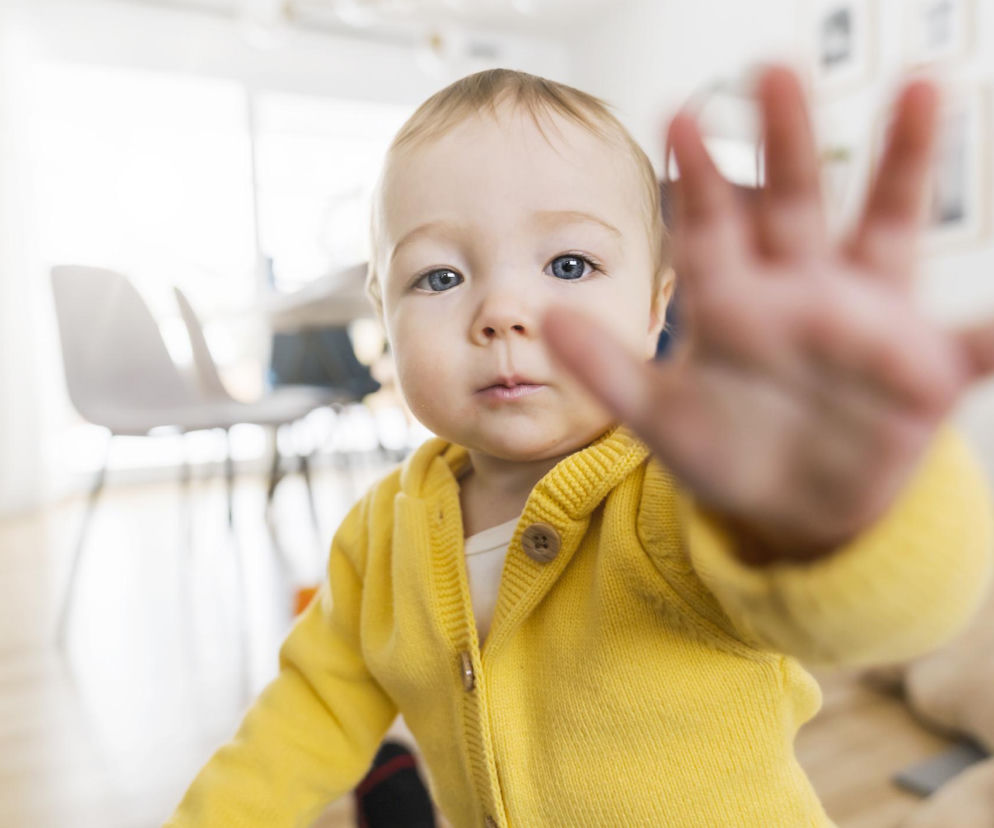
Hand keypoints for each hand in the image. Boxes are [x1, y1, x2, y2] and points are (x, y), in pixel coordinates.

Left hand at [543, 66, 993, 562]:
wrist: (789, 512)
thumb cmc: (726, 453)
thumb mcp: (658, 416)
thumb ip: (607, 369)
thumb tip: (547, 319)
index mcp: (734, 300)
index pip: (711, 225)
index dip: (696, 174)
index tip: (677, 113)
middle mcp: (799, 292)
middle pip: (793, 202)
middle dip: (784, 139)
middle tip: (771, 66)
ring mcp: (863, 323)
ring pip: (884, 231)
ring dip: (902, 166)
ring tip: (921, 90)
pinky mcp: (919, 375)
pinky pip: (967, 347)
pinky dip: (989, 332)